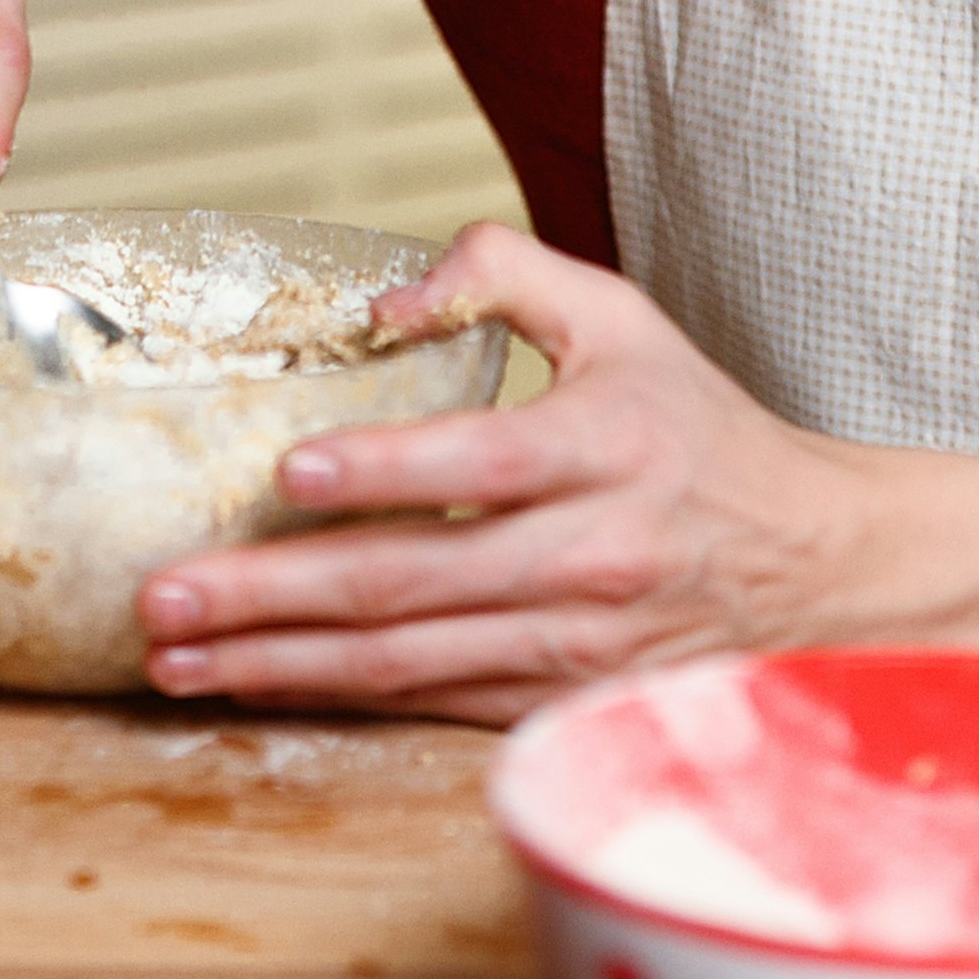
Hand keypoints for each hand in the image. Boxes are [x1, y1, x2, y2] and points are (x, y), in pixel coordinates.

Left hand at [130, 225, 886, 723]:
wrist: (814, 566)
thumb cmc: (695, 432)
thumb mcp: (621, 318)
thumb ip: (503, 272)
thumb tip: (385, 302)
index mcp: (603, 446)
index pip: (481, 461)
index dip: (383, 471)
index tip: (288, 468)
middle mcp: (587, 554)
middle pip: (410, 582)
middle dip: (272, 595)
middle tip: (164, 597)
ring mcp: (572, 643)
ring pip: (403, 661)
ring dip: (278, 664)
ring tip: (172, 660)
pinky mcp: (558, 699)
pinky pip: (429, 706)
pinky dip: (334, 699)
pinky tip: (255, 684)